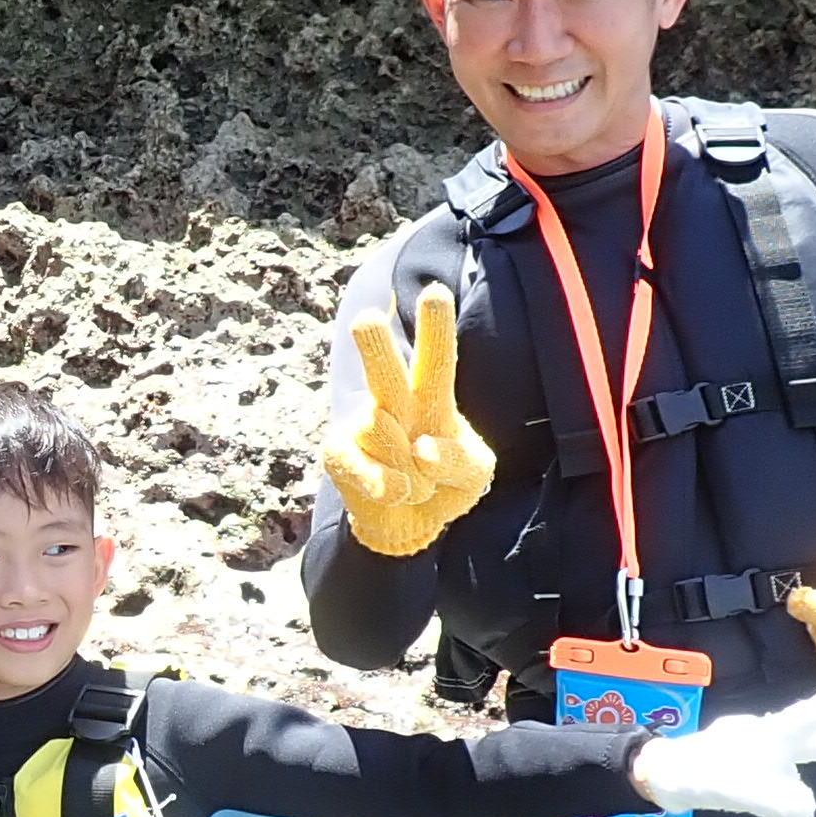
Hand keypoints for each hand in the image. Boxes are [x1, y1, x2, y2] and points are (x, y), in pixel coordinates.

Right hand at [323, 283, 496, 558]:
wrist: (408, 524)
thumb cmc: (446, 484)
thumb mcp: (476, 473)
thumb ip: (460, 459)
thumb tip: (422, 449)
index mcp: (432, 396)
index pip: (435, 358)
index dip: (435, 328)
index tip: (435, 292)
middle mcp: (394, 402)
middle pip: (385, 372)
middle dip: (374, 346)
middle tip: (366, 320)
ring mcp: (362, 426)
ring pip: (383, 434)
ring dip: (412, 473)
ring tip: (417, 484)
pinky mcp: (339, 453)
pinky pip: (363, 467)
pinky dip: (387, 486)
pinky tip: (396, 492)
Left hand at [630, 685, 815, 816]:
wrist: (657, 777)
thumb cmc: (691, 774)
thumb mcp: (728, 788)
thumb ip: (768, 797)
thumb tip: (807, 809)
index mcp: (764, 737)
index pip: (803, 722)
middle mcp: (764, 742)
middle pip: (810, 740)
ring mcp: (755, 758)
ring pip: (790, 773)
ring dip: (801, 797)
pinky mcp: (743, 776)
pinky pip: (771, 793)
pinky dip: (779, 812)